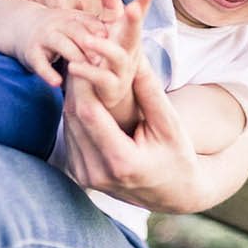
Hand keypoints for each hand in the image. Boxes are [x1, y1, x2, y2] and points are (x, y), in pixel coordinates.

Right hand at [12, 7, 107, 87]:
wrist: (22, 26)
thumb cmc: (59, 29)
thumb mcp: (76, 24)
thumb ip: (96, 28)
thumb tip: (123, 35)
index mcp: (74, 17)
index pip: (90, 22)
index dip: (102, 33)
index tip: (116, 45)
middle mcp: (59, 23)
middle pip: (76, 31)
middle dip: (90, 45)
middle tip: (103, 61)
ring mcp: (44, 37)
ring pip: (60, 44)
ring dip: (74, 57)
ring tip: (87, 71)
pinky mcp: (31, 53)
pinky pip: (40, 63)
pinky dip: (47, 73)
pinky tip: (57, 83)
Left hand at [62, 53, 207, 214]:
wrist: (174, 194)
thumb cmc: (178, 157)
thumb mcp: (170, 125)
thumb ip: (149, 91)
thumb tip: (134, 53)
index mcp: (121, 162)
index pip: (89, 114)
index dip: (83, 81)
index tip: (84, 56)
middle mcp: (97, 173)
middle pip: (74, 117)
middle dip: (77, 83)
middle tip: (80, 53)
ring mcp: (85, 177)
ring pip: (68, 124)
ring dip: (73, 95)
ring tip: (81, 66)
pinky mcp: (79, 174)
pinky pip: (71, 135)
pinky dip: (76, 112)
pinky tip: (84, 91)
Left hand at [65, 0, 153, 114]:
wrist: (110, 94)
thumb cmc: (111, 57)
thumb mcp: (111, 32)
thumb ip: (111, 8)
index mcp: (129, 38)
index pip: (137, 17)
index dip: (144, 3)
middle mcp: (130, 52)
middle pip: (134, 34)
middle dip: (134, 20)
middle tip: (132, 7)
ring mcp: (123, 71)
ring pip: (118, 58)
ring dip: (104, 48)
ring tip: (88, 40)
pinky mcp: (111, 88)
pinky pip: (101, 79)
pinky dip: (87, 72)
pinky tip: (73, 66)